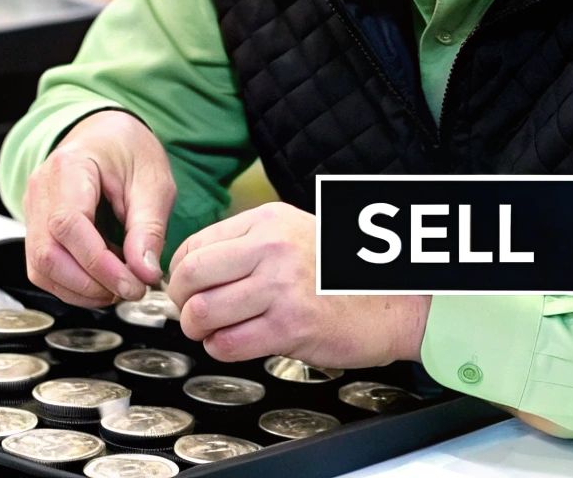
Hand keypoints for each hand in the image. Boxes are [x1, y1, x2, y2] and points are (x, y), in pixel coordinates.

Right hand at [23, 110, 174, 306]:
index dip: (98, 263)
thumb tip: (145, 273)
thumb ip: (149, 228)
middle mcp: (40, 190)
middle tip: (131, 290)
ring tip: (120, 285)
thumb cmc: (129, 150)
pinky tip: (103, 280)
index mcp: (68, 167)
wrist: (107, 134)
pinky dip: (74, 284)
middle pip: (47, 254)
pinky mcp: (37, 229)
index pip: (69, 224)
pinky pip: (46, 268)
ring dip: (81, 289)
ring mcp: (33, 211)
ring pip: (42, 268)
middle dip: (89, 283)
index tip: (133, 284)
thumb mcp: (154, 182)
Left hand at [164, 201, 430, 368]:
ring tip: (215, 331)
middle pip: (190, 276)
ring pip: (203, 313)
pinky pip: (228, 344)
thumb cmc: (341, 275)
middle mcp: (272, 249)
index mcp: (269, 222)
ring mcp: (281, 288)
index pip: (195, 245)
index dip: (179, 273)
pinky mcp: (290, 327)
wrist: (393, 302)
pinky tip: (236, 344)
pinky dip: (221, 349)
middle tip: (193, 313)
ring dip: (200, 330)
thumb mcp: (295, 234)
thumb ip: (247, 245)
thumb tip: (193, 267)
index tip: (186, 288)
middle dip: (182, 302)